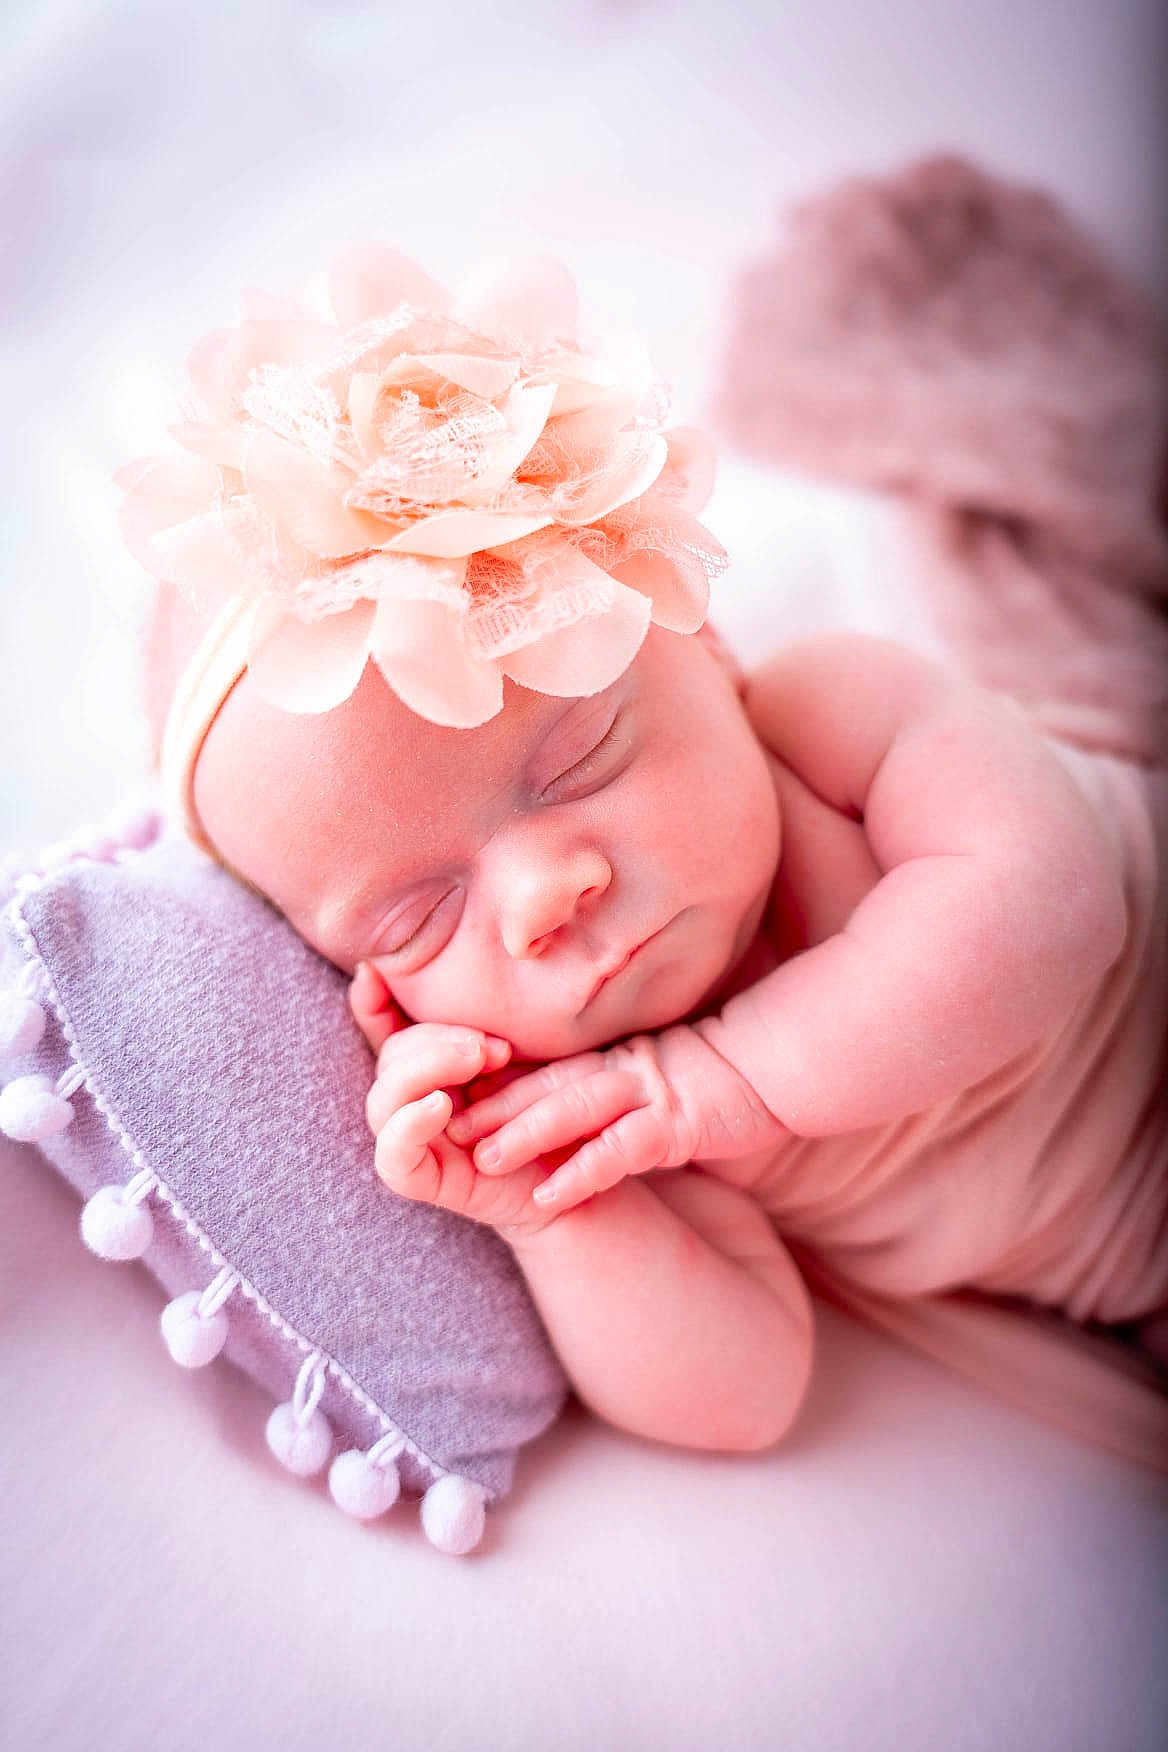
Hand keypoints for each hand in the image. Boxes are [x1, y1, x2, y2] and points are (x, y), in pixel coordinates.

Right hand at [349, 963, 556, 1237]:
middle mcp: (417, 1099)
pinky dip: (408, 1126)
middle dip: (434, 1039)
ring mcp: (418, 1141)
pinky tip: (439, 1105)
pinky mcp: (426, 1182)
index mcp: (434, 1064)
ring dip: (426, 1069)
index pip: (385, 1028)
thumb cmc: (562, 1103)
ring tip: (479, 1057)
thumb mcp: (532, 1046)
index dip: (372, 1003)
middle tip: (491, 1042)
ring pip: (384, 1101)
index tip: (374, 971)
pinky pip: (393, 1159)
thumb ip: (491, 1014)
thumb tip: (436, 972)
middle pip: (391, 1058)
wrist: (590, 1172)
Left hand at [447, 1022, 786, 1212]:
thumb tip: (597, 1097)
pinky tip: (548, 1197)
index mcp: (619, 1057)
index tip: (453, 1095)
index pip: (548, 1066)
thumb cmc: (729, 1072)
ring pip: (571, 1109)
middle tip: (441, 1123)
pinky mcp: (675, 1124)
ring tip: (479, 1157)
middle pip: (545, 1083)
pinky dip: (580, 1173)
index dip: (499, 1080)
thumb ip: (627, 1078)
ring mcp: (648, 1094)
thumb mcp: (667, 1070)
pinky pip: (618, 1152)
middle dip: (492, 1104)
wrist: (786, 1061)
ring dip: (522, 1133)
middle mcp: (624, 1069)